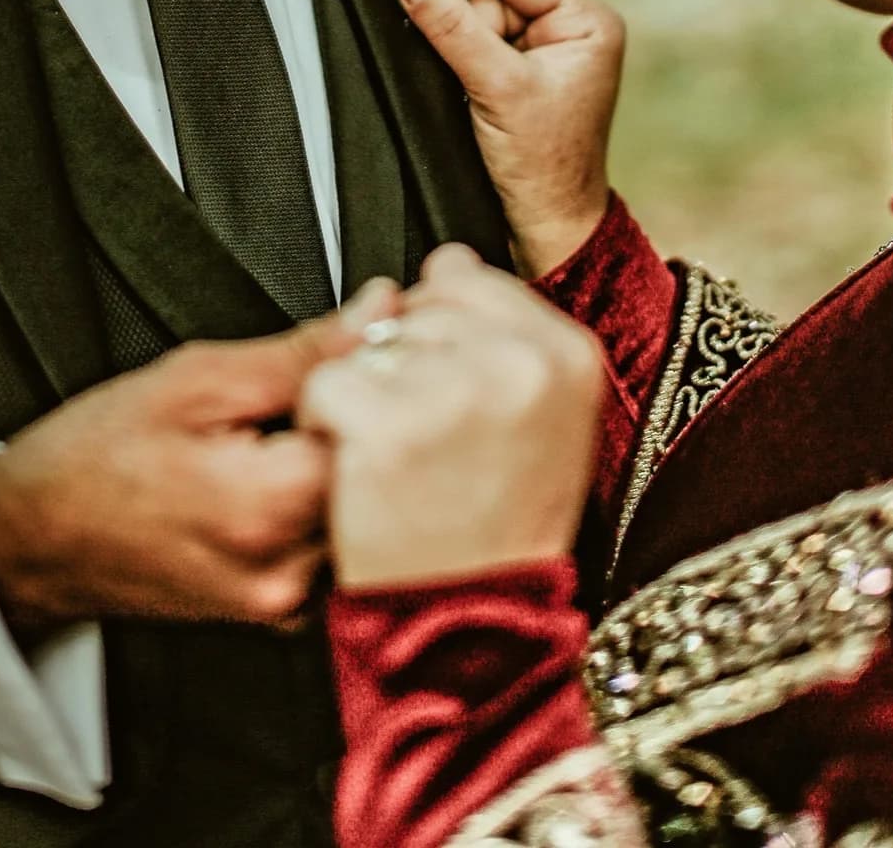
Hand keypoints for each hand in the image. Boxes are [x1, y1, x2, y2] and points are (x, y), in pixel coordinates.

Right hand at [0, 284, 395, 634]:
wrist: (33, 535)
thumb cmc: (95, 456)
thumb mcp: (199, 377)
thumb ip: (304, 350)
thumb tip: (381, 309)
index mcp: (267, 510)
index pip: (388, 435)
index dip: (391, 377)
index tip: (382, 340)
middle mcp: (286, 573)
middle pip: (386, 482)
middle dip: (379, 417)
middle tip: (350, 373)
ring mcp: (284, 603)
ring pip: (367, 516)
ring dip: (355, 460)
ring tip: (306, 419)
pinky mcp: (279, 611)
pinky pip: (336, 545)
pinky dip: (329, 499)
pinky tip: (292, 465)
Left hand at [299, 246, 602, 587]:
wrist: (471, 632)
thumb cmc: (496, 531)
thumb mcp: (539, 423)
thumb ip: (501, 333)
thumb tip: (448, 260)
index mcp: (568, 356)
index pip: (471, 279)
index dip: (441, 336)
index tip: (451, 397)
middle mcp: (521, 364)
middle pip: (419, 306)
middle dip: (403, 364)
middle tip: (428, 444)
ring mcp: (456, 392)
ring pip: (370, 342)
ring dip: (365, 394)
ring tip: (402, 461)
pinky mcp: (390, 425)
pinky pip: (327, 383)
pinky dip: (324, 424)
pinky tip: (363, 471)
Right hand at [393, 0, 621, 276]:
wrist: (547, 228)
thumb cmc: (545, 166)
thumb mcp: (497, 87)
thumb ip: (452, 26)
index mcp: (587, 22)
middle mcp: (570, 31)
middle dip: (458, 10)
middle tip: (415, 5)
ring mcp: (543, 53)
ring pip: (479, 19)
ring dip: (455, 36)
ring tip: (461, 79)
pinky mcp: (518, 75)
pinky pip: (476, 45)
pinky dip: (456, 54)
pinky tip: (453, 77)